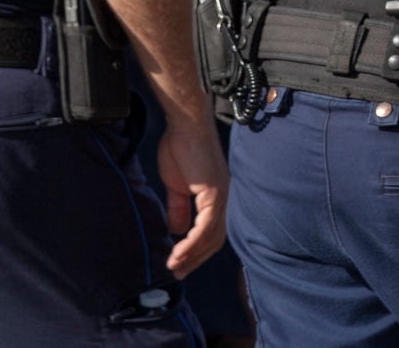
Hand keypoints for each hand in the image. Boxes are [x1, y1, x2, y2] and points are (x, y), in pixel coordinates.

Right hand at [155, 113, 228, 276]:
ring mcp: (222, 196)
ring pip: (211, 237)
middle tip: (178, 273)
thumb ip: (178, 208)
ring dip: (191, 255)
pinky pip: (205, 226)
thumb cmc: (180, 148)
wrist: (185, 125)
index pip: (213, 232)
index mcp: (217, 197)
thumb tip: (178, 230)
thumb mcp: (177, 186)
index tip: (180, 263)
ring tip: (174, 267)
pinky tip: (178, 252)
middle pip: (216, 240)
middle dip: (196, 259)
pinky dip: (192, 243)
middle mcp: (225, 199)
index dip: (198, 250)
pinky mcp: (214, 193)